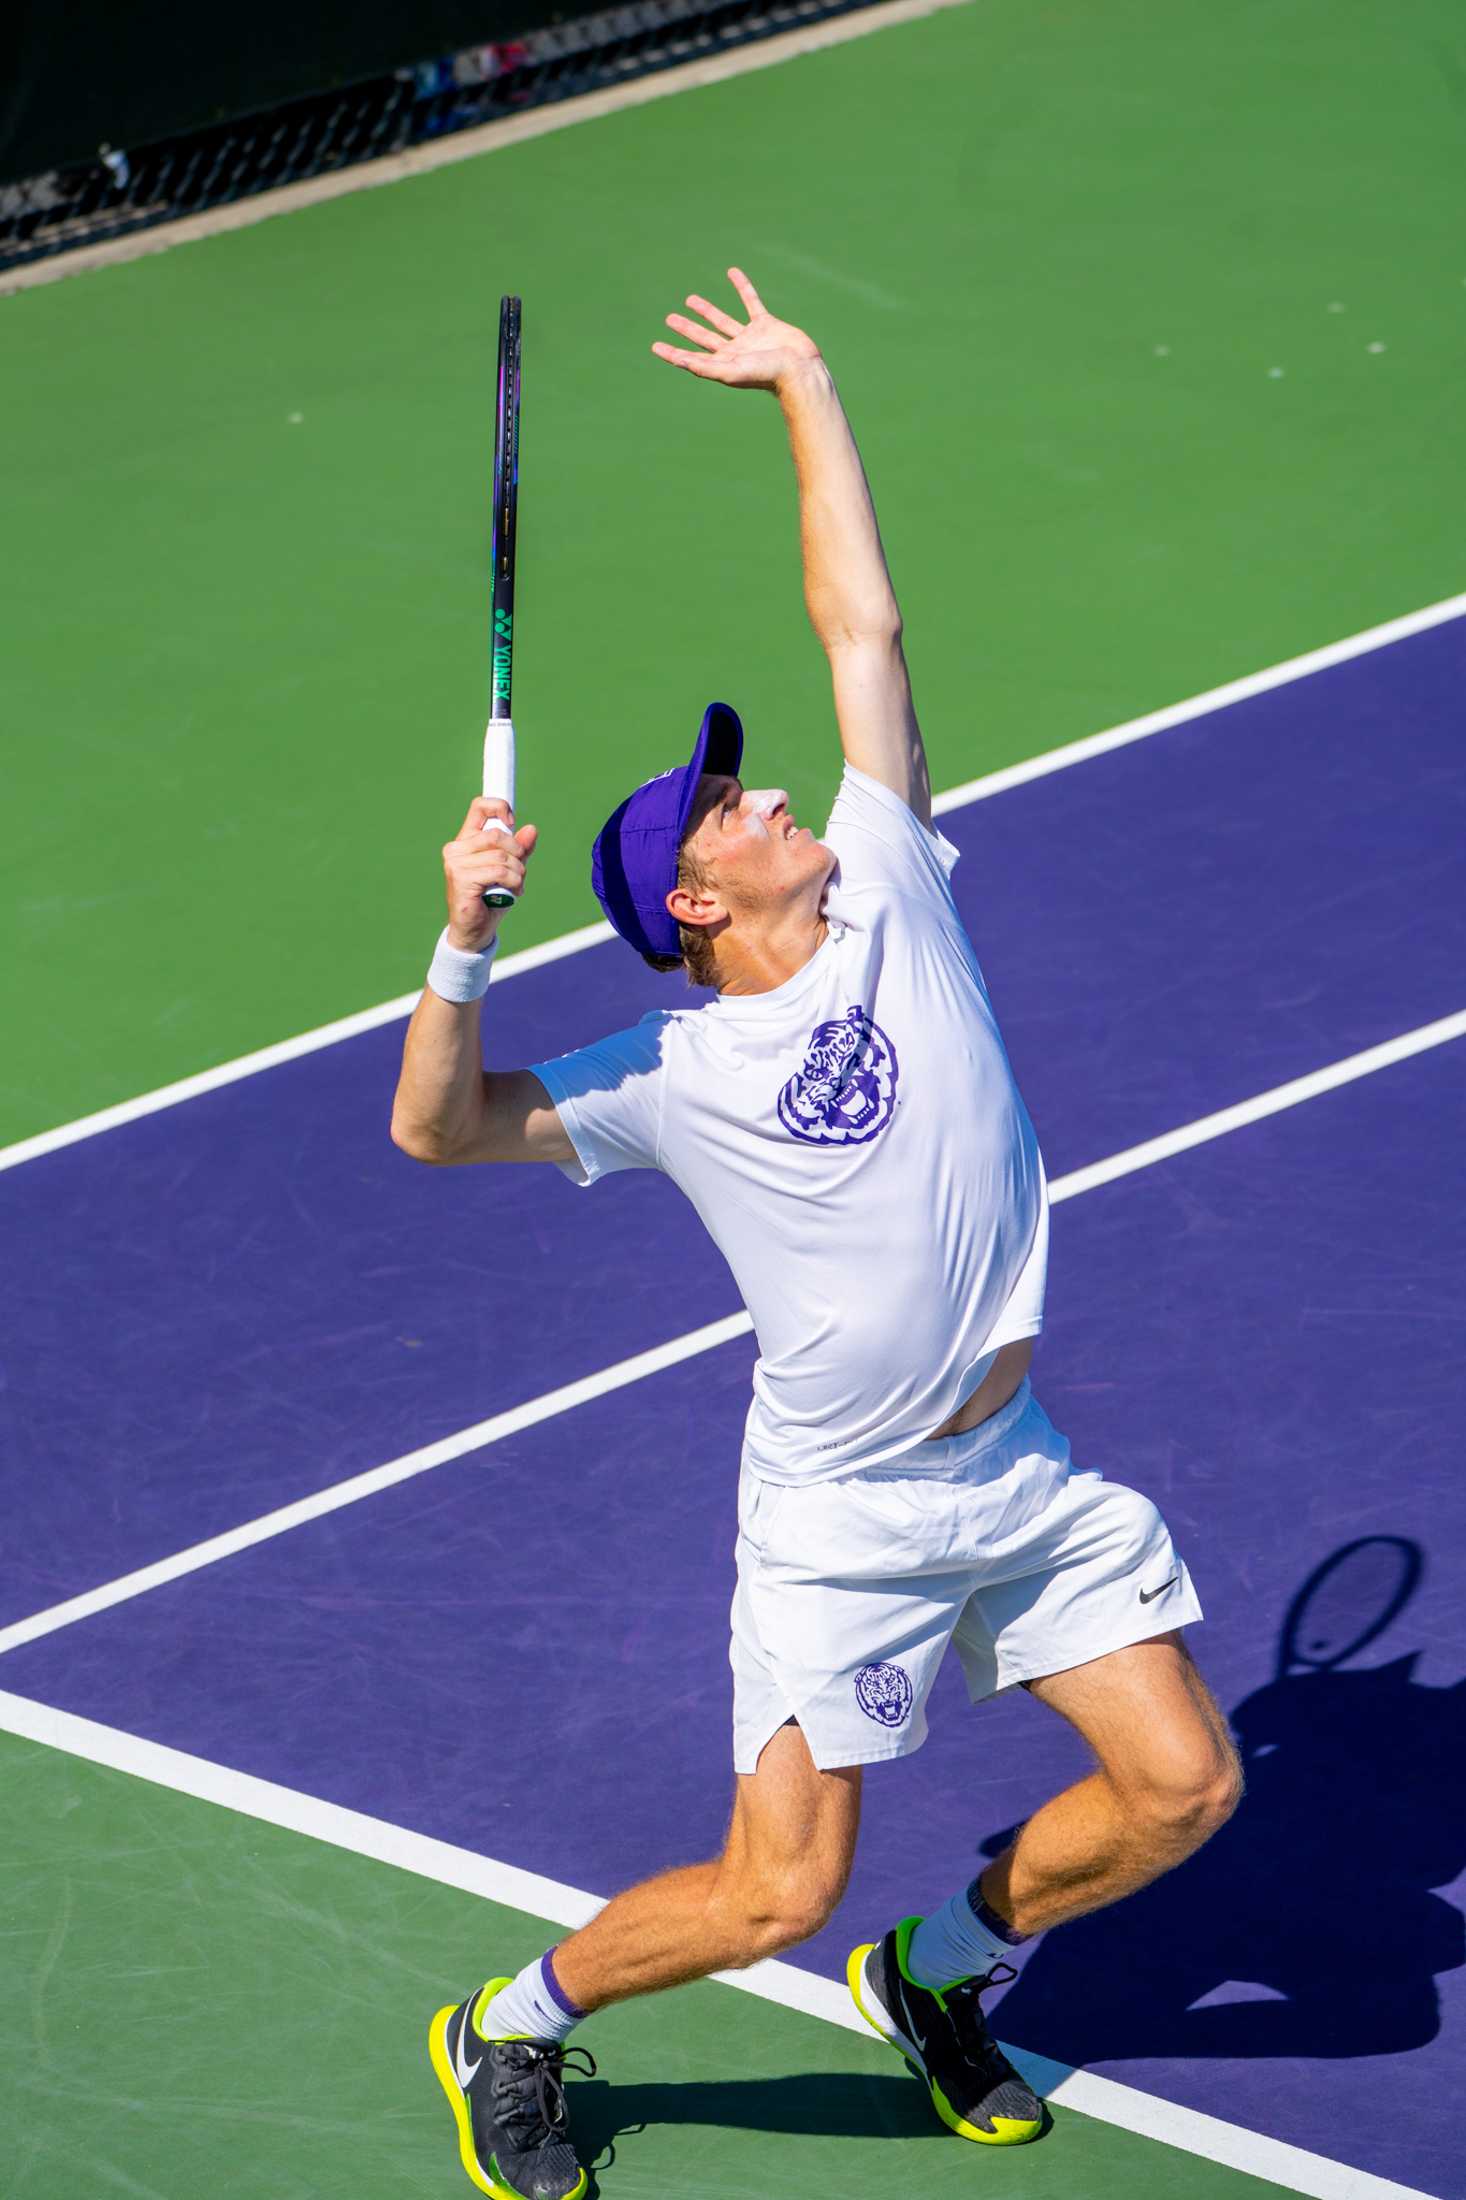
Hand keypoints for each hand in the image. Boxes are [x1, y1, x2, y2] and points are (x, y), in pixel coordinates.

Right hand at [442, 797, 536, 951]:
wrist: (475, 931)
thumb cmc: (490, 899)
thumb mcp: (510, 870)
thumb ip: (520, 850)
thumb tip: (531, 829)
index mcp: (466, 840)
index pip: (479, 808)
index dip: (499, 807)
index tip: (511, 821)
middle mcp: (456, 849)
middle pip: (497, 835)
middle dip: (517, 852)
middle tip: (521, 869)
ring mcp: (456, 864)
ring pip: (501, 856)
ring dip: (518, 872)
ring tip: (517, 884)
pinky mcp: (461, 880)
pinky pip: (498, 872)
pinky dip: (513, 882)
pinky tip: (513, 892)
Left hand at [651, 267, 820, 392]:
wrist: (799, 369)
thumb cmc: (766, 374)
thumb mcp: (731, 372)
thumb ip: (704, 367)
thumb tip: (679, 361)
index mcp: (724, 365)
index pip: (692, 358)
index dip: (673, 353)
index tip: (656, 346)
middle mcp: (734, 351)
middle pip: (704, 338)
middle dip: (687, 329)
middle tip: (670, 319)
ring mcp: (750, 337)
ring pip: (723, 320)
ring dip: (707, 310)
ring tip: (690, 299)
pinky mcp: (766, 324)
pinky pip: (750, 300)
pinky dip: (742, 286)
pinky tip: (732, 272)